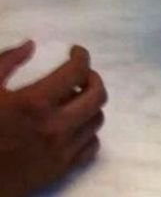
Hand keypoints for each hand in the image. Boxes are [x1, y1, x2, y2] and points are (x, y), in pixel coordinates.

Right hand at [0, 41, 106, 196]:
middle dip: (92, 78)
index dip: (81, 56)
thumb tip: (31, 45)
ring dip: (90, 104)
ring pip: (97, 119)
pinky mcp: (60, 170)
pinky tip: (74, 125)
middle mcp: (55, 126)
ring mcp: (60, 151)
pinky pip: (92, 146)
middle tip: (80, 75)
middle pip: (97, 95)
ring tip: (75, 98)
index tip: (76, 52)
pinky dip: (88, 132)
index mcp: (35, 103)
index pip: (77, 71)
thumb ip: (7, 61)